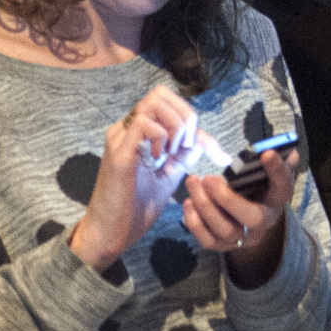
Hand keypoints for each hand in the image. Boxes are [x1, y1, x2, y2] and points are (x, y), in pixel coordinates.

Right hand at [68, 84, 212, 273]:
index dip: (199, 125)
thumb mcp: (167, 177)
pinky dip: (161, 138)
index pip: (171, 106)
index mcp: (137, 133)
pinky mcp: (118, 154)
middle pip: (160, 93)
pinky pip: (142, 124)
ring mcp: (119, 139)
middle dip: (186, 117)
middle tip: (187, 148)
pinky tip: (157, 161)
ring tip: (171, 153)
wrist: (110, 237)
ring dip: (174, 125)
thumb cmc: (134, 209)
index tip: (221, 156)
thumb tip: (201, 140)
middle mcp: (125, 129)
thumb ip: (182, 157)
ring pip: (153, 102)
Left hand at [183, 144, 296, 290]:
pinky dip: (195, 222)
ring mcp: (244, 237)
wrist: (250, 216)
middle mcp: (265, 222)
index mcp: (278, 198)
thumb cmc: (258, 186)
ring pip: (226, 230)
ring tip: (193, 183)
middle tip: (209, 178)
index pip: (283, 184)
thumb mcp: (268, 170)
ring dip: (206, 207)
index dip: (276, 170)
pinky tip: (188, 201)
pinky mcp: (223, 246)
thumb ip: (276, 159)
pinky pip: (207, 240)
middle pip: (252, 218)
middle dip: (228, 199)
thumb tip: (283, 149)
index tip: (266, 153)